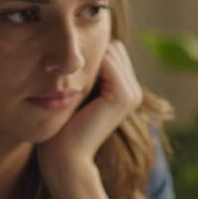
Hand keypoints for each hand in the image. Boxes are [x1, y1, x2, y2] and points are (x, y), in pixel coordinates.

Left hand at [37, 40, 142, 176]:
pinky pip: (107, 60)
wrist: (65, 156)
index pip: (111, 50)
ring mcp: (132, 94)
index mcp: (126, 90)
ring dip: (87, 62)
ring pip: (110, 51)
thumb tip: (81, 42)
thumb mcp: (77, 92)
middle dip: (91, 57)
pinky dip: (89, 67)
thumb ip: (87, 71)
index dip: (89, 58)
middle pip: (113, 47)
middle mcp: (134, 91)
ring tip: (73, 89)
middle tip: (70, 85)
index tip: (70, 81)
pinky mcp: (124, 96)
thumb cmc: (63, 126)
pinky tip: (76, 87)